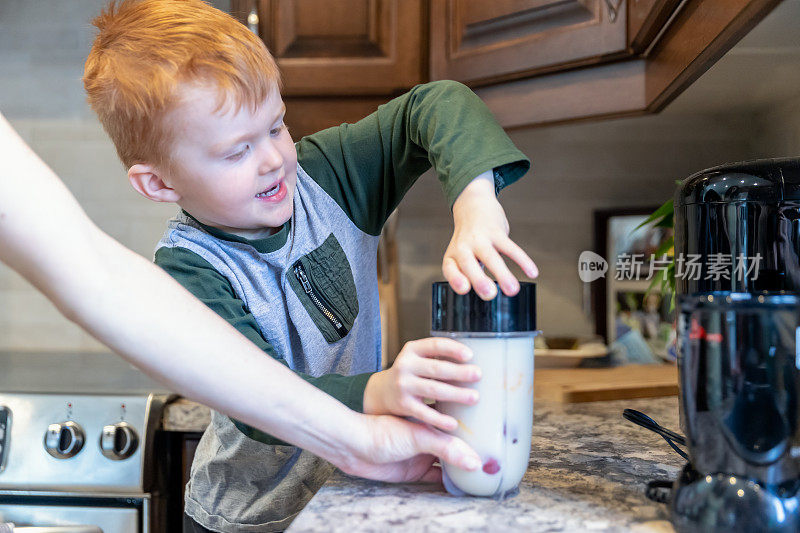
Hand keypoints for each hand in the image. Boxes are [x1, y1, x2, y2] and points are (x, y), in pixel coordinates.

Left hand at [338, 413, 481, 482]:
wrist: (354, 447)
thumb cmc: (382, 431)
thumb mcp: (418, 436)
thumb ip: (447, 448)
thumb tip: (475, 462)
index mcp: (432, 421)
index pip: (459, 422)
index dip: (475, 426)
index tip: (495, 430)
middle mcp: (429, 437)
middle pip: (457, 444)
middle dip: (474, 449)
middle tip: (496, 456)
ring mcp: (422, 455)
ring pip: (449, 462)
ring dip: (464, 467)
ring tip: (486, 472)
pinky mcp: (415, 472)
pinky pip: (437, 478)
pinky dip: (450, 482)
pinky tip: (465, 486)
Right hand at [363, 337, 480, 431]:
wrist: (381, 392)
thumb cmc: (410, 374)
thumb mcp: (418, 359)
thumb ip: (437, 358)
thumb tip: (473, 363)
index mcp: (412, 350)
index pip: (435, 345)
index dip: (453, 349)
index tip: (470, 355)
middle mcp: (405, 365)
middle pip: (437, 368)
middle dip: (460, 372)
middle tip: (478, 375)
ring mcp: (403, 385)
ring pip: (433, 389)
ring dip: (456, 394)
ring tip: (474, 397)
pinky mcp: (403, 404)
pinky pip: (424, 412)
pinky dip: (439, 419)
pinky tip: (453, 423)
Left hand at [444, 172, 537, 299]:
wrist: (472, 207)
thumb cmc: (468, 241)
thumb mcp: (460, 257)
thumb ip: (469, 275)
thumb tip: (488, 294)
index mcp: (452, 257)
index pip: (450, 270)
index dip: (456, 280)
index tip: (465, 289)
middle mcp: (463, 247)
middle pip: (468, 263)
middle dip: (479, 279)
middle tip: (490, 294)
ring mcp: (480, 238)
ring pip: (491, 256)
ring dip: (502, 273)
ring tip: (513, 290)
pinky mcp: (496, 232)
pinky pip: (510, 247)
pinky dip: (522, 260)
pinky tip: (532, 272)